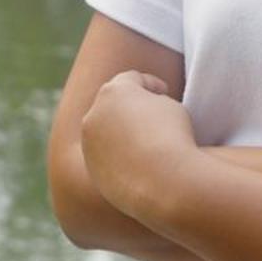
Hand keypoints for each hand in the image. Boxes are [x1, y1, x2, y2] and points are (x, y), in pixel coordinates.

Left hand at [79, 70, 197, 219]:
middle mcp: (94, 115)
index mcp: (113, 91)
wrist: (163, 181)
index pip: (132, 79)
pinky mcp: (93, 171)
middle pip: (113, 104)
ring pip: (107, 132)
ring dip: (122, 133)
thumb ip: (152, 102)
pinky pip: (109, 158)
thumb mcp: (170, 107)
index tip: (165, 92)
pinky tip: (143, 164)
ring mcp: (89, 145)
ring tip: (149, 143)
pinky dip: (121, 157)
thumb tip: (143, 115)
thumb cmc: (172, 138)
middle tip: (153, 115)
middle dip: (130, 106)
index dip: (151, 84)